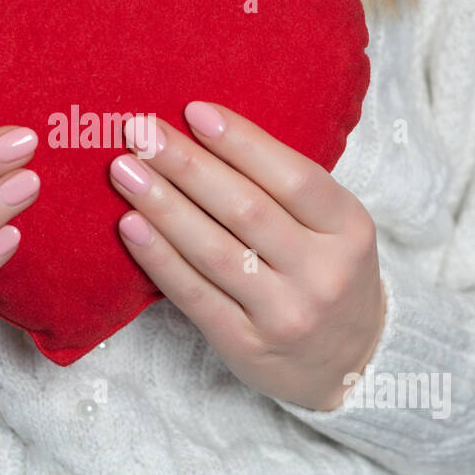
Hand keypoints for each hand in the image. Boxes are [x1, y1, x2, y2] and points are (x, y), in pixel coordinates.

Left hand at [110, 101, 384, 411]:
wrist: (350, 364)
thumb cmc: (327, 274)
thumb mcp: (333, 228)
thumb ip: (285, 189)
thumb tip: (203, 130)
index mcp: (350, 230)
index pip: (293, 178)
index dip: (242, 142)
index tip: (193, 110)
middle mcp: (322, 273)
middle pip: (245, 210)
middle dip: (186, 165)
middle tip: (141, 132)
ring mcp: (285, 313)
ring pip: (214, 251)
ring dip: (163, 205)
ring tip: (124, 170)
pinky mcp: (245, 345)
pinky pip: (194, 294)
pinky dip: (158, 257)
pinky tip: (130, 225)